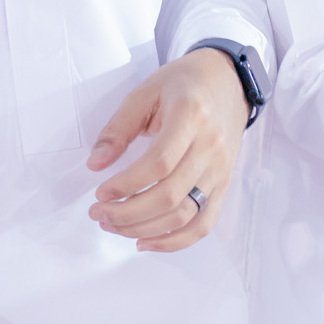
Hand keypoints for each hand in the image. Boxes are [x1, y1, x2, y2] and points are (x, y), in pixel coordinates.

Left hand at [88, 48, 249, 251]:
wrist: (228, 82)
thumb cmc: (184, 84)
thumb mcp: (145, 92)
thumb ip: (118, 128)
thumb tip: (96, 164)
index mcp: (191, 117)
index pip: (159, 164)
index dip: (127, 184)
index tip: (100, 192)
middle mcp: (210, 147)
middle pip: (170, 195)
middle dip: (128, 213)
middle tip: (99, 213)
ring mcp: (220, 169)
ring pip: (185, 215)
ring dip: (144, 228)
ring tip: (115, 225)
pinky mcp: (223, 184)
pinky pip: (204, 223)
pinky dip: (175, 241)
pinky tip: (146, 242)